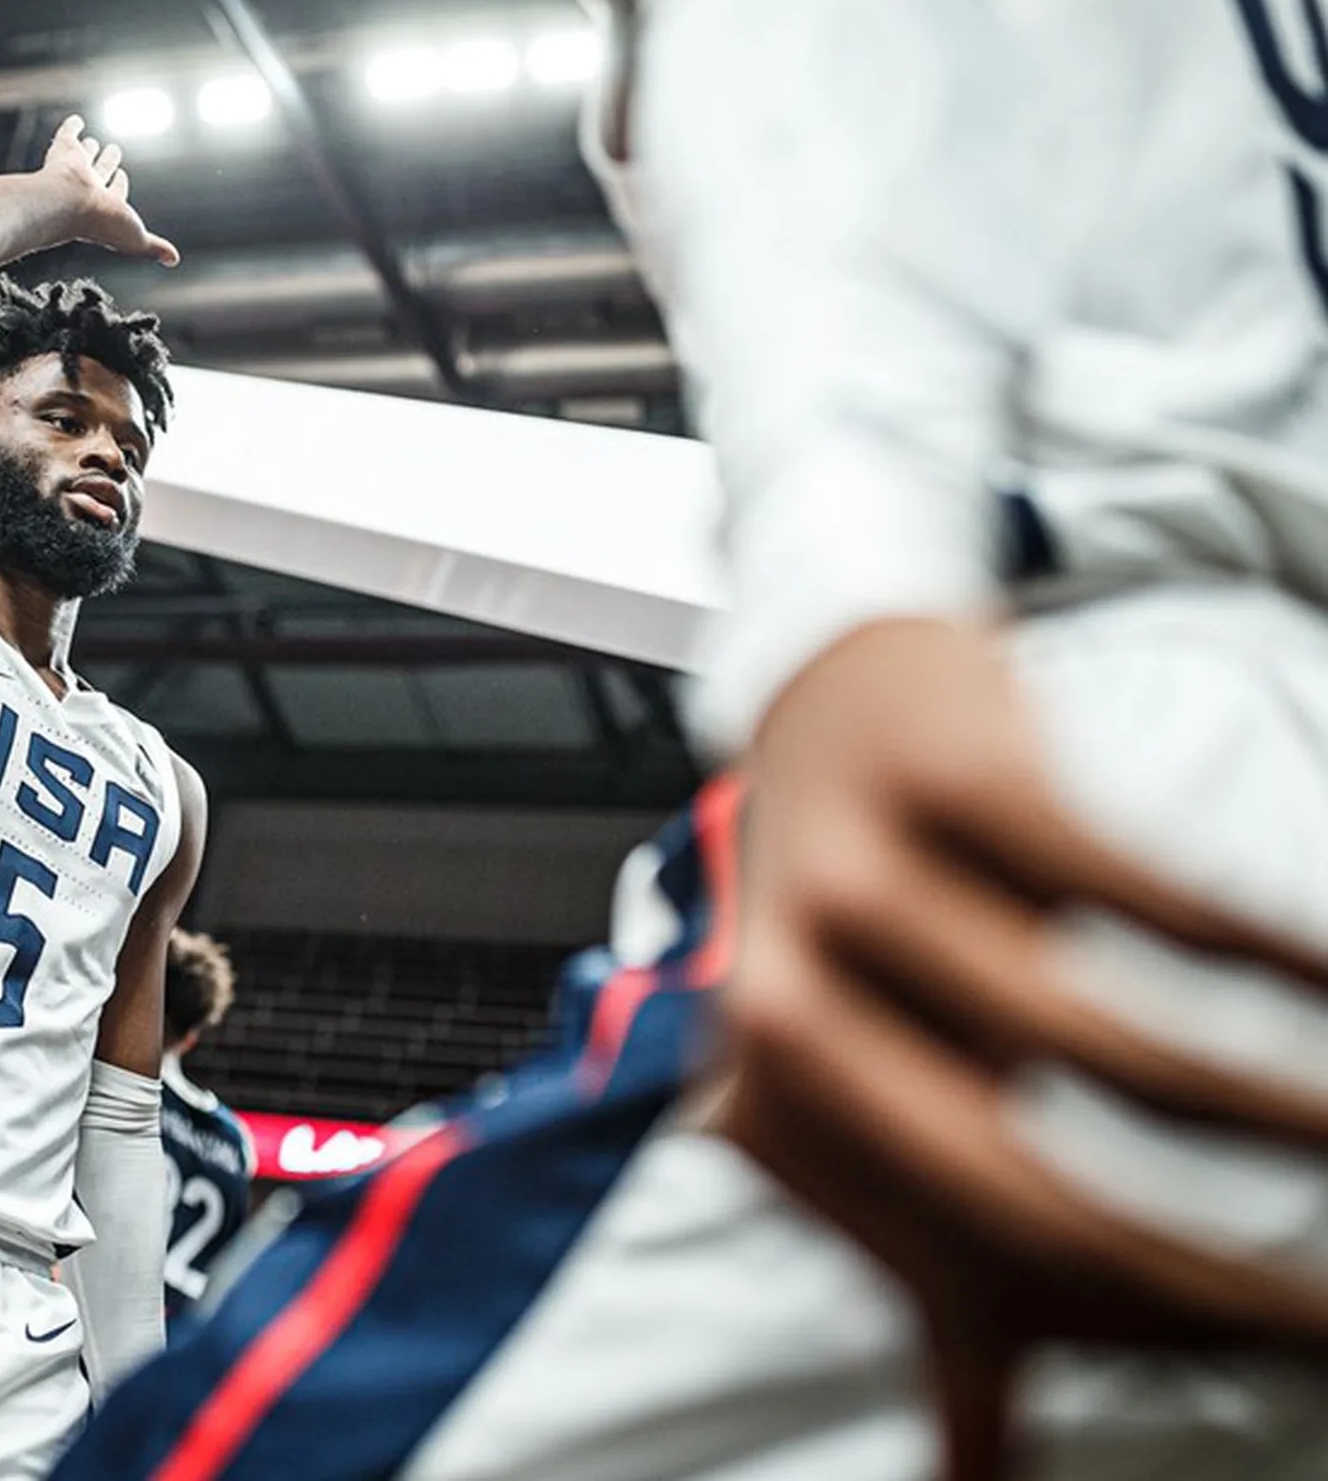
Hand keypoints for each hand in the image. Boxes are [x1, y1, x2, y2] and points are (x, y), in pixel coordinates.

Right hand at [38, 115, 179, 267]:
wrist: (67, 205)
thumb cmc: (99, 223)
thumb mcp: (136, 238)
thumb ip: (154, 246)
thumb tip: (173, 259)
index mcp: (104, 207)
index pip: (115, 193)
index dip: (119, 186)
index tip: (122, 176)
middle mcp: (88, 189)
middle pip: (100, 173)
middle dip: (106, 164)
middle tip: (113, 152)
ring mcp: (74, 171)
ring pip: (85, 157)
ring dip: (90, 150)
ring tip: (96, 142)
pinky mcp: (63, 152)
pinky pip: (68, 135)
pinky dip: (72, 126)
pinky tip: (77, 119)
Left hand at [713, 616, 1327, 1479]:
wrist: (821, 702)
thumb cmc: (868, 937)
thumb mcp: (867, 1105)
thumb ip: (930, 1292)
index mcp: (776, 1119)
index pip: (988, 1275)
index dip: (1162, 1333)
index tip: (1299, 1350)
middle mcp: (789, 1014)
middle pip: (1038, 1198)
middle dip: (1231, 1279)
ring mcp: (860, 885)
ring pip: (1112, 1045)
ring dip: (1282, 1108)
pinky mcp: (955, 778)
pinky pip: (1151, 892)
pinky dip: (1276, 953)